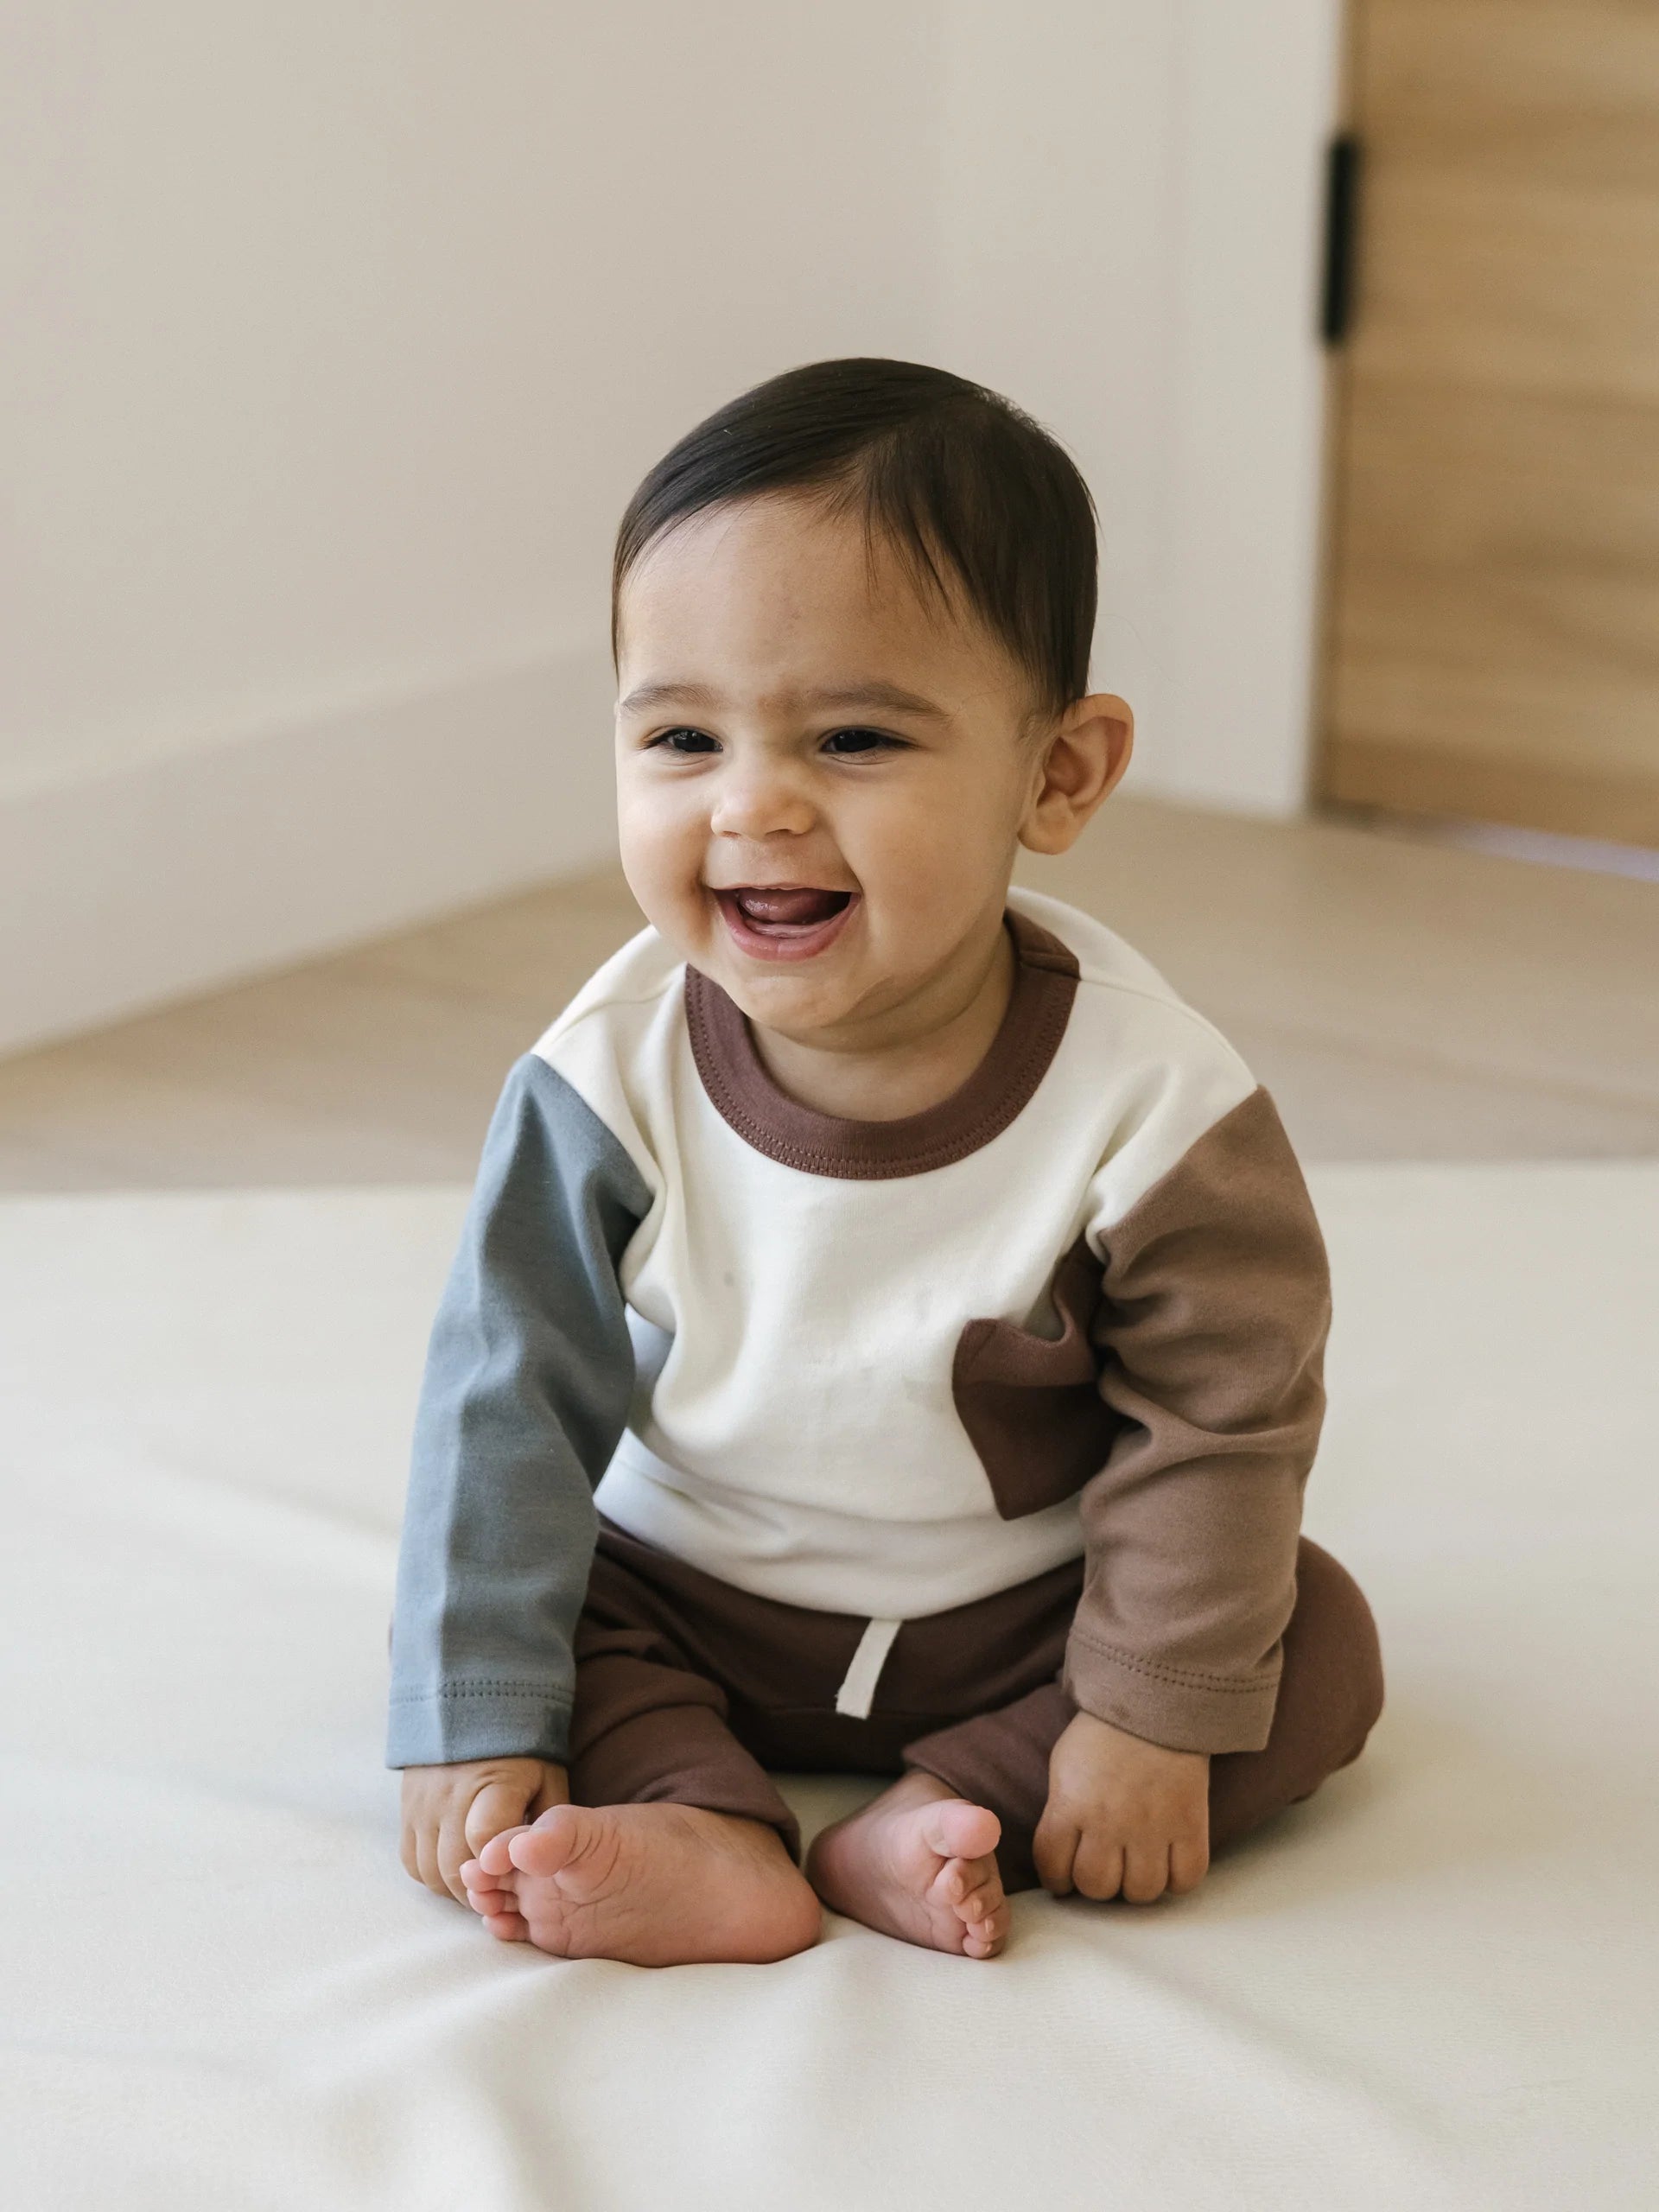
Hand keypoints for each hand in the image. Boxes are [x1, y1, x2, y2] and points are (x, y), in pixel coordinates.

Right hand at [400, 1757, 568, 1902]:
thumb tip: (545, 1863)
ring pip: (430, 1872)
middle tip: (497, 1893)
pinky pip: (411, 1861)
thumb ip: (548, 1822)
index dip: (497, 1866)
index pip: (484, 1838)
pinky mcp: (406, 1809)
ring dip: (453, 1888)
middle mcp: (451, 1795)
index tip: (511, 1874)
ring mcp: (424, 1803)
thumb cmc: (521, 1751)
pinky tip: (454, 1870)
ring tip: (477, 1883)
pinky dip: (431, 1876)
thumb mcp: (548, 1778)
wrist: (473, 1708)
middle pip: (453, 1866)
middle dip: (477, 1889)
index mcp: (494, 1782)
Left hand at [1033, 1711, 1208, 1903]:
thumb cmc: (1103, 1736)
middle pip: (1097, 1887)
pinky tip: (1168, 1864)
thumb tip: (1063, 1856)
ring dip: (1136, 1886)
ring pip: (1141, 1892)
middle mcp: (1109, 1822)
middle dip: (1097, 1884)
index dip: (1056, 1880)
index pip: (1053, 1867)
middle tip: (1105, 1867)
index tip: (1064, 1879)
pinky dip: (1176, 1880)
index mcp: (1071, 1805)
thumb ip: (1062, 1812)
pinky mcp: (1190, 1826)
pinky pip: (1185, 1879)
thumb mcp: (1064, 1769)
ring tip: (1137, 1866)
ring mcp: (1152, 1827)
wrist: (1155, 1703)